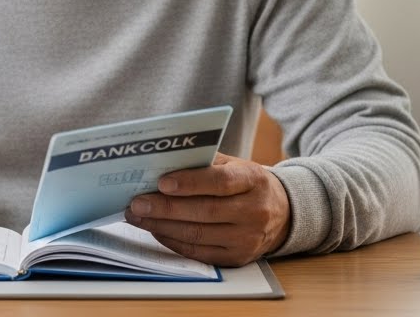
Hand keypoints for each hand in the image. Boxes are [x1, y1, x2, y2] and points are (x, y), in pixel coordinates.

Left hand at [124, 152, 289, 266]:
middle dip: (166, 208)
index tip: (161, 182)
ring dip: (162, 226)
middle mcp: (254, 212)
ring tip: (138, 217)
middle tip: (137, 203)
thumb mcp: (234, 165)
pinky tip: (156, 230)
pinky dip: (173, 241)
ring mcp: (247, 238)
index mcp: (254, 181)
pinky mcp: (237, 258)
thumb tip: (162, 164)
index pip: (220, 182)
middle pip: (205, 212)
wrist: (282, 213)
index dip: (190, 183)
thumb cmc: (247, 184)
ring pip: (198, 235)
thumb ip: (204, 163)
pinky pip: (199, 252)